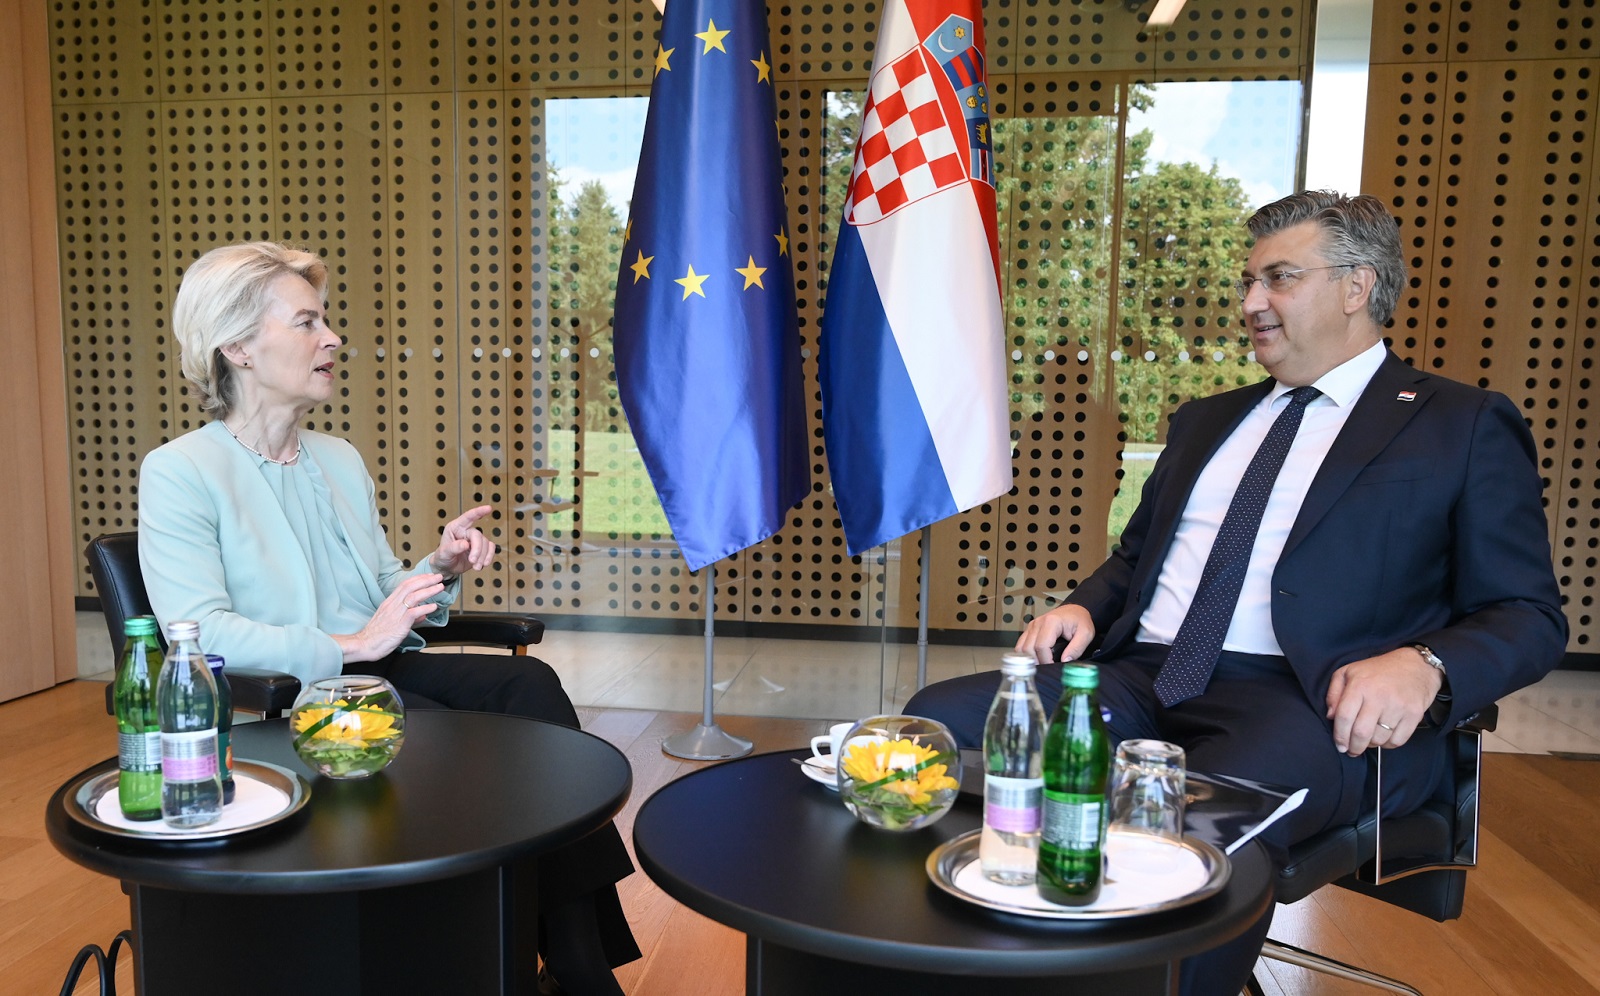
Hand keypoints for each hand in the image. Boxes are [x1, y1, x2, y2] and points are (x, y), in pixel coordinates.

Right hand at [335, 574, 446, 662]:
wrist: (364, 645)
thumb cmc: (377, 635)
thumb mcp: (394, 623)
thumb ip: (410, 617)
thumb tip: (423, 614)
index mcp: (389, 603)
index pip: (404, 585)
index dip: (418, 579)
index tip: (429, 576)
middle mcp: (392, 605)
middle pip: (410, 587)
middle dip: (426, 580)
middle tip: (438, 577)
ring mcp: (395, 614)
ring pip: (413, 596)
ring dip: (428, 590)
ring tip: (440, 587)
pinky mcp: (399, 624)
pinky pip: (413, 613)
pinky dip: (425, 608)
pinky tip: (434, 606)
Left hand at [431, 505, 495, 576]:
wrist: (446, 568)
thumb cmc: (442, 558)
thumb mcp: (443, 553)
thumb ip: (453, 548)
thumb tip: (465, 544)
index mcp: (455, 528)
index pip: (467, 517)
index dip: (478, 512)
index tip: (488, 508)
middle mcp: (466, 532)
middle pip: (478, 535)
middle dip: (477, 549)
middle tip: (473, 561)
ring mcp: (474, 540)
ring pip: (485, 544)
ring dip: (482, 557)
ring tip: (476, 567)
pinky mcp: (481, 548)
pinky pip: (490, 549)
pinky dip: (489, 557)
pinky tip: (483, 564)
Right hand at [1015, 603, 1095, 667]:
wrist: (1075, 610)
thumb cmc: (1080, 620)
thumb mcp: (1086, 634)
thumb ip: (1077, 648)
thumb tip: (1065, 661)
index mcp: (1051, 622)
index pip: (1041, 646)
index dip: (1046, 661)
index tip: (1054, 668)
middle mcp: (1038, 623)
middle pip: (1028, 648)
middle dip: (1037, 662)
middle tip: (1049, 668)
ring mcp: (1032, 626)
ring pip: (1021, 648)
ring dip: (1030, 659)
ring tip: (1043, 665)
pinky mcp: (1029, 630)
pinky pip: (1021, 645)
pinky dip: (1025, 654)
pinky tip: (1036, 659)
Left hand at [1325, 647, 1443, 755]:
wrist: (1415, 665)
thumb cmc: (1378, 670)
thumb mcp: (1348, 672)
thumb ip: (1334, 693)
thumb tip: (1331, 716)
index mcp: (1360, 685)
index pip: (1344, 717)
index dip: (1339, 735)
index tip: (1339, 745)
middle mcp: (1379, 696)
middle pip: (1361, 733)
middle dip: (1354, 747)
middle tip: (1351, 750)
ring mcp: (1398, 706)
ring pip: (1379, 739)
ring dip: (1371, 745)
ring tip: (1368, 739)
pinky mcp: (1414, 714)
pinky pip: (1397, 741)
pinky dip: (1388, 744)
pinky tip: (1384, 737)